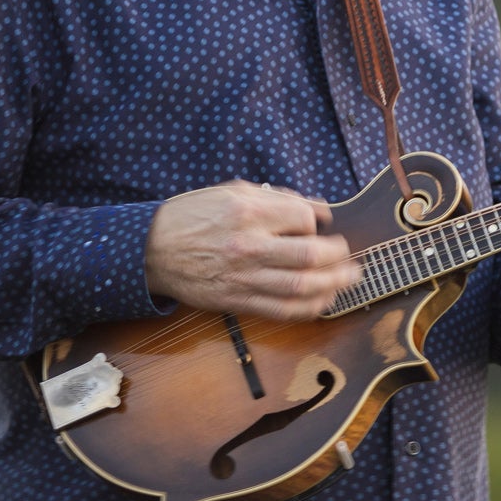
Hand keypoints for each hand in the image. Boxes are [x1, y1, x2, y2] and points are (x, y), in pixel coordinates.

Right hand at [143, 181, 359, 320]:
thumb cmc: (193, 216)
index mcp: (246, 211)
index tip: (322, 225)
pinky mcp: (237, 300)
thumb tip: (319, 210)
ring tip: (349, 279)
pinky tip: (324, 300)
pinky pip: (281, 310)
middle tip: (349, 255)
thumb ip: (278, 198)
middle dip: (338, 257)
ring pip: (300, 287)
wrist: (151, 250)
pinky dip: (309, 307)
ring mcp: (243, 277)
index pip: (302, 219)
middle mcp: (247, 245)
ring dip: (333, 285)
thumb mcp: (233, 191)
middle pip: (309, 256)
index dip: (319, 222)